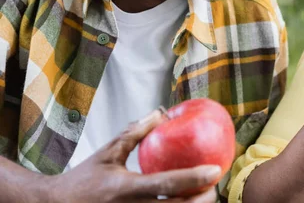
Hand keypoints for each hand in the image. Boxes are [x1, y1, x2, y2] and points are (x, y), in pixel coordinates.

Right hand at [48, 109, 220, 202]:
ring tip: (205, 195)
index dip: (193, 178)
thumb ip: (135, 134)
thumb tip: (160, 114)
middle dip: (203, 200)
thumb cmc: (85, 179)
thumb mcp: (108, 153)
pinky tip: (187, 202)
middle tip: (215, 186)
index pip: (166, 184)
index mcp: (126, 189)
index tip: (215, 169)